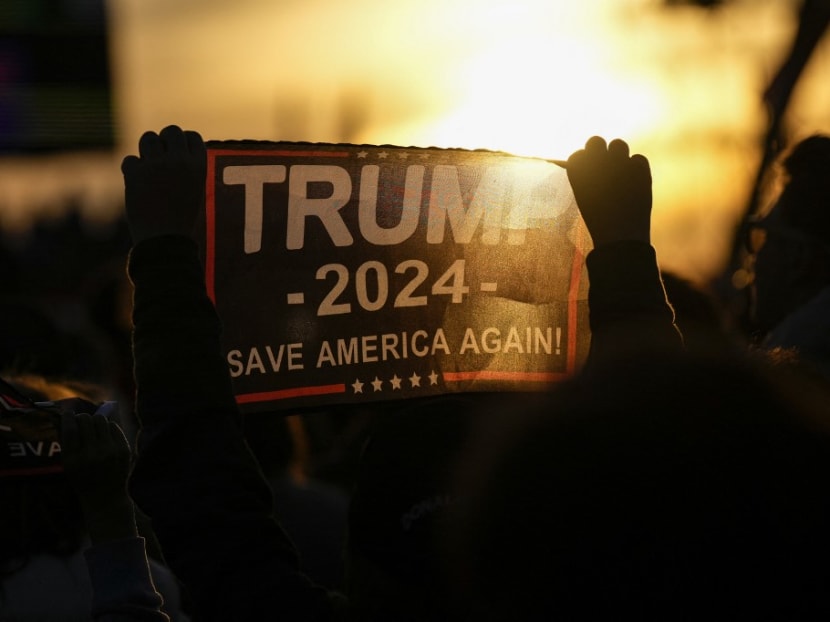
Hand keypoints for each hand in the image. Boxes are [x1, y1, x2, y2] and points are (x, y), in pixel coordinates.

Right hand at [59, 405, 131, 508]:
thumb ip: (66, 441)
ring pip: (101, 419)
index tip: (68, 413)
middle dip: (82, 418)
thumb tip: (65, 416)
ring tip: (93, 429)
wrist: (105, 497)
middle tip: (81, 421)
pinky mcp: (123, 449)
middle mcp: (92, 454)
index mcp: (74, 459)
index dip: (68, 417)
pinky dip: (108, 428)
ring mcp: (110, 452)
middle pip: (86, 420)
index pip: (70, 429)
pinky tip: (104, 436)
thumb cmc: (83, 478)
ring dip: (95, 421)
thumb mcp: (68, 464)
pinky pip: (114, 426)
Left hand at [121, 125, 206, 244]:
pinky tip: (137, 183)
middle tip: (162, 155)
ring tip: (149, 165)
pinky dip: (132, 170)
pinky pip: (130, 160)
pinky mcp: (135, 174)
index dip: (184, 141)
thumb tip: (175, 150)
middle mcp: (178, 161)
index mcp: (198, 166)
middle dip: (165, 140)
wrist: (165, 240)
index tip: (179, 150)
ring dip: (147, 149)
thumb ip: (188, 169)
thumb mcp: (195, 191)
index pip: (192, 136)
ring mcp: (156, 166)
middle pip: (171, 131)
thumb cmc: (183, 220)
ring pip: (148, 138)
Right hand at [565, 136, 651, 247]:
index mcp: (578, 170)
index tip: (587, 171)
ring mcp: (619, 161)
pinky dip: (636, 167)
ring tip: (620, 172)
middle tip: (603, 163)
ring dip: (618, 154)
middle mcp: (597, 160)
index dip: (583, 162)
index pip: (578, 154)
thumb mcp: (585, 197)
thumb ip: (587, 176)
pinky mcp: (639, 167)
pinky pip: (638, 158)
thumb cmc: (598, 219)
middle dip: (599, 149)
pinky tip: (634, 181)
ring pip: (619, 144)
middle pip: (596, 140)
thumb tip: (592, 164)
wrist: (620, 234)